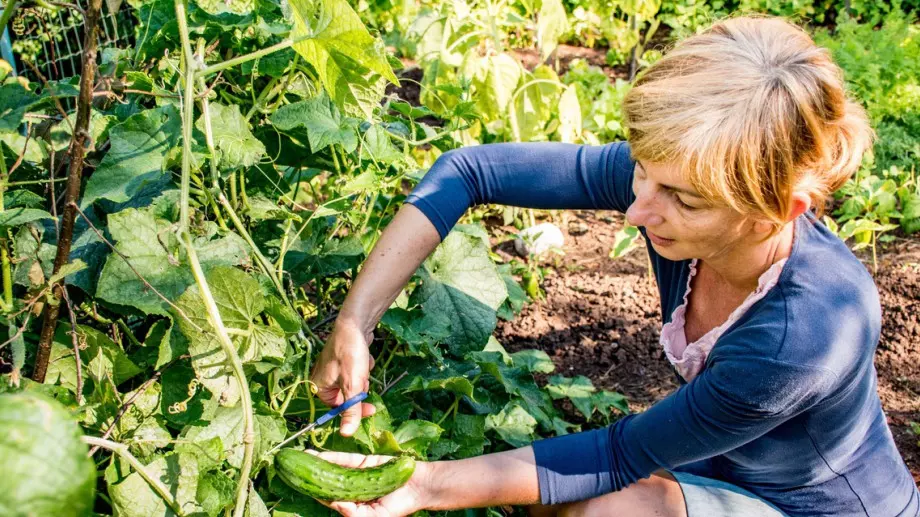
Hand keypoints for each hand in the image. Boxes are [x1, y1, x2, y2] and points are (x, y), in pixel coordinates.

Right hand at [310, 320, 376, 435]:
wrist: (355, 323)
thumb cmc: (349, 353)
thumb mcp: (352, 384)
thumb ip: (351, 410)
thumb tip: (347, 434)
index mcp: (318, 388)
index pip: (338, 410)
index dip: (355, 409)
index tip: (372, 408)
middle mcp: (323, 380)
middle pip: (347, 398)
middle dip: (359, 388)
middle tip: (363, 377)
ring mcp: (333, 370)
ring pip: (354, 385)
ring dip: (363, 377)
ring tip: (362, 364)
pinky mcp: (344, 362)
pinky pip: (357, 373)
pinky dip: (363, 367)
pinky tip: (363, 357)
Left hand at [310, 451, 429, 516]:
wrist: (419, 487)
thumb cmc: (399, 506)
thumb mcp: (376, 516)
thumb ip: (354, 513)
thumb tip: (335, 504)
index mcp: (353, 505)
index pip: (329, 499)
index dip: (314, 493)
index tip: (298, 486)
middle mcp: (351, 489)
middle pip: (327, 482)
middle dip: (310, 476)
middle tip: (291, 470)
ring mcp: (356, 474)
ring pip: (333, 469)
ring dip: (317, 463)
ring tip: (301, 457)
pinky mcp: (364, 461)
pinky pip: (345, 460)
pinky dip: (331, 457)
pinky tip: (318, 455)